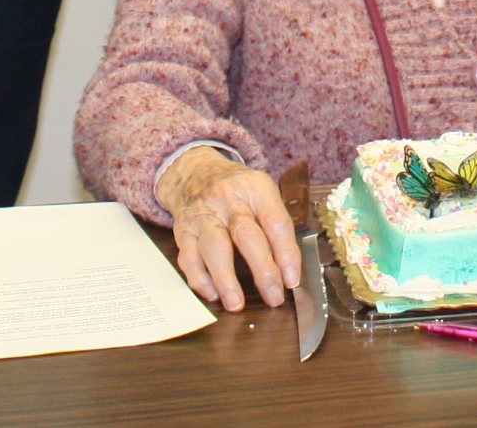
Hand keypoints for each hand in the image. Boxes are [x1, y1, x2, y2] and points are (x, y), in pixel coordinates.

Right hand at [155, 148, 300, 311]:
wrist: (195, 172)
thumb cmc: (237, 190)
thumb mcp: (262, 193)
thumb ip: (275, 226)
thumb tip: (289, 270)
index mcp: (256, 189)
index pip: (275, 220)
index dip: (286, 252)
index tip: (292, 280)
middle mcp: (228, 200)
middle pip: (245, 234)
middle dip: (262, 269)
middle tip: (274, 297)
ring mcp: (203, 215)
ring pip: (213, 246)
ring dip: (226, 279)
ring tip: (237, 304)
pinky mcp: (183, 231)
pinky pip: (189, 257)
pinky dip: (200, 279)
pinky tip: (212, 294)